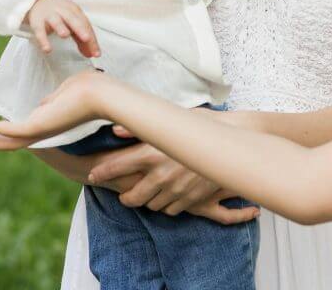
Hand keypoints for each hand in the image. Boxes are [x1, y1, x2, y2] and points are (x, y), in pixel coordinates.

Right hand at [0, 70, 108, 148]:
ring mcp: (41, 130)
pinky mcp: (40, 127)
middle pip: (10, 139)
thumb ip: (52, 100)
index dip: (2, 129)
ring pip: (8, 139)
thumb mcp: (66, 93)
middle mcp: (43, 130)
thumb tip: (44, 104)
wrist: (103, 94)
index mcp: (49, 122)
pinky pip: (13, 131)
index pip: (21, 130)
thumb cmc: (91, 89)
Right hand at [25, 0, 100, 57]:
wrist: (40, 0)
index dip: (92, 39)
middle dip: (80, 28)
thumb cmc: (61, 15)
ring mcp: (50, 15)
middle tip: (87, 39)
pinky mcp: (37, 21)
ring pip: (56, 21)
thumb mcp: (73, 23)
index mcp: (75, 12)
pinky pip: (40, 31)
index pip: (85, 24)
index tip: (96, 53)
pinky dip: (43, 40)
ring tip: (65, 35)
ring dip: (61, 27)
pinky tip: (47, 49)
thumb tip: (92, 54)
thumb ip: (82, 39)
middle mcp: (64, 11)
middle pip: (73, 19)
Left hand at [88, 133, 256, 223]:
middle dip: (125, 196)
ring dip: (147, 201)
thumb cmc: (206, 125)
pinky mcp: (191, 200)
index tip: (93, 173)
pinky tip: (169, 195)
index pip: (116, 167)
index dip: (102, 172)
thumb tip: (115, 126)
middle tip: (124, 193)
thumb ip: (142, 127)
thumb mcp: (173, 120)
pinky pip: (172, 210)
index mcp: (152, 153)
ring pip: (151, 205)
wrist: (238, 142)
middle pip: (132, 197)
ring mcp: (176, 190)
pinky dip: (167, 205)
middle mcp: (160, 175)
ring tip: (148, 192)